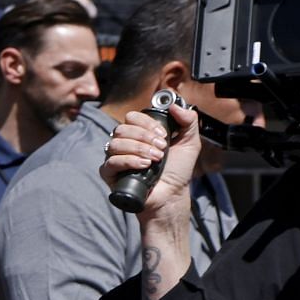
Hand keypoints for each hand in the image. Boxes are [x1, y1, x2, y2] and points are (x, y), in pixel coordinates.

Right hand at [99, 100, 199, 218]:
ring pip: (116, 143)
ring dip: (139, 149)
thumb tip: (174, 105)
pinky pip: (111, 161)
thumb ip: (188, 121)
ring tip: (155, 160)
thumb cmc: (178, 171)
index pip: (133, 117)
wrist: (172, 195)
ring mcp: (116, 157)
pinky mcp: (110, 173)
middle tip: (161, 150)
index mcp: (140, 133)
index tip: (164, 134)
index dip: (147, 123)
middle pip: (123, 128)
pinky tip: (144, 166)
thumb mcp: (190, 143)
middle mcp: (126, 143)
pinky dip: (129, 161)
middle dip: (144, 137)